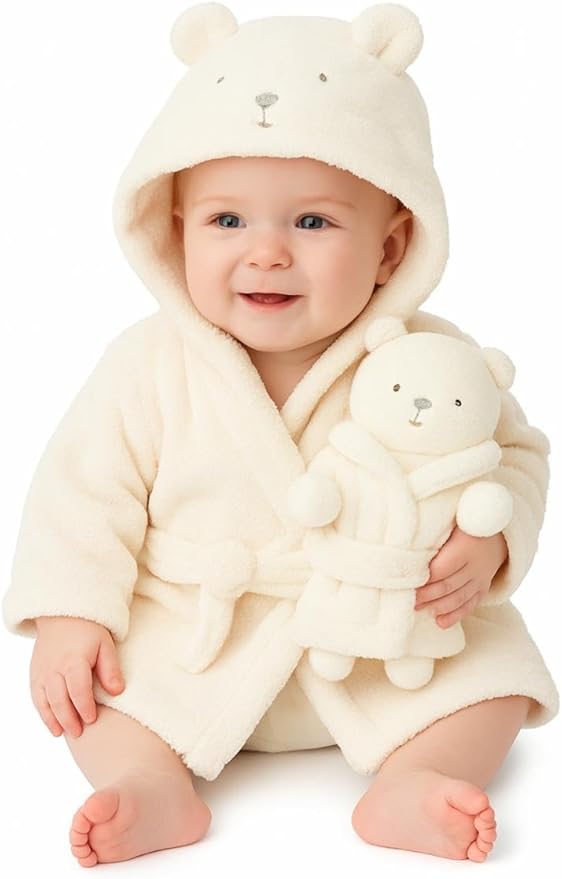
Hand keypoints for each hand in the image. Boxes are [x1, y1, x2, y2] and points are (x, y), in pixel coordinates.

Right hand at [30, 616, 124, 738]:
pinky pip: (36, 697)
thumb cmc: (89, 630)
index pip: (78, 690)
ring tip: (64, 733)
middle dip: (69, 719)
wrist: (63, 614)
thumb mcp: (105, 645)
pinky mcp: (34, 672)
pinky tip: (52, 724)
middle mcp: (54, 667)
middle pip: (59, 699)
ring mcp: (41, 671)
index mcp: (74, 660)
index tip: (92, 719)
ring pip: (44, 701)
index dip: (84, 707)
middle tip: (79, 733)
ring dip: (53, 720)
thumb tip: (117, 692)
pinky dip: (43, 712)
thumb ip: (110, 669)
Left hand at [414, 526, 507, 628]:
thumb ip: (436, 533)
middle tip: (409, 601)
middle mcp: (475, 566)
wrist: (499, 530)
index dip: (424, 579)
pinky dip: (456, 615)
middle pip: (448, 585)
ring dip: (437, 607)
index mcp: (464, 547)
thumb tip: (410, 541)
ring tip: (419, 610)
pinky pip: (470, 605)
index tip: (406, 583)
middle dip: (426, 596)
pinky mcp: (484, 587)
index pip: (441, 569)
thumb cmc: (467, 522)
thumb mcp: (453, 521)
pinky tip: (440, 623)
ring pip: (458, 598)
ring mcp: (481, 578)